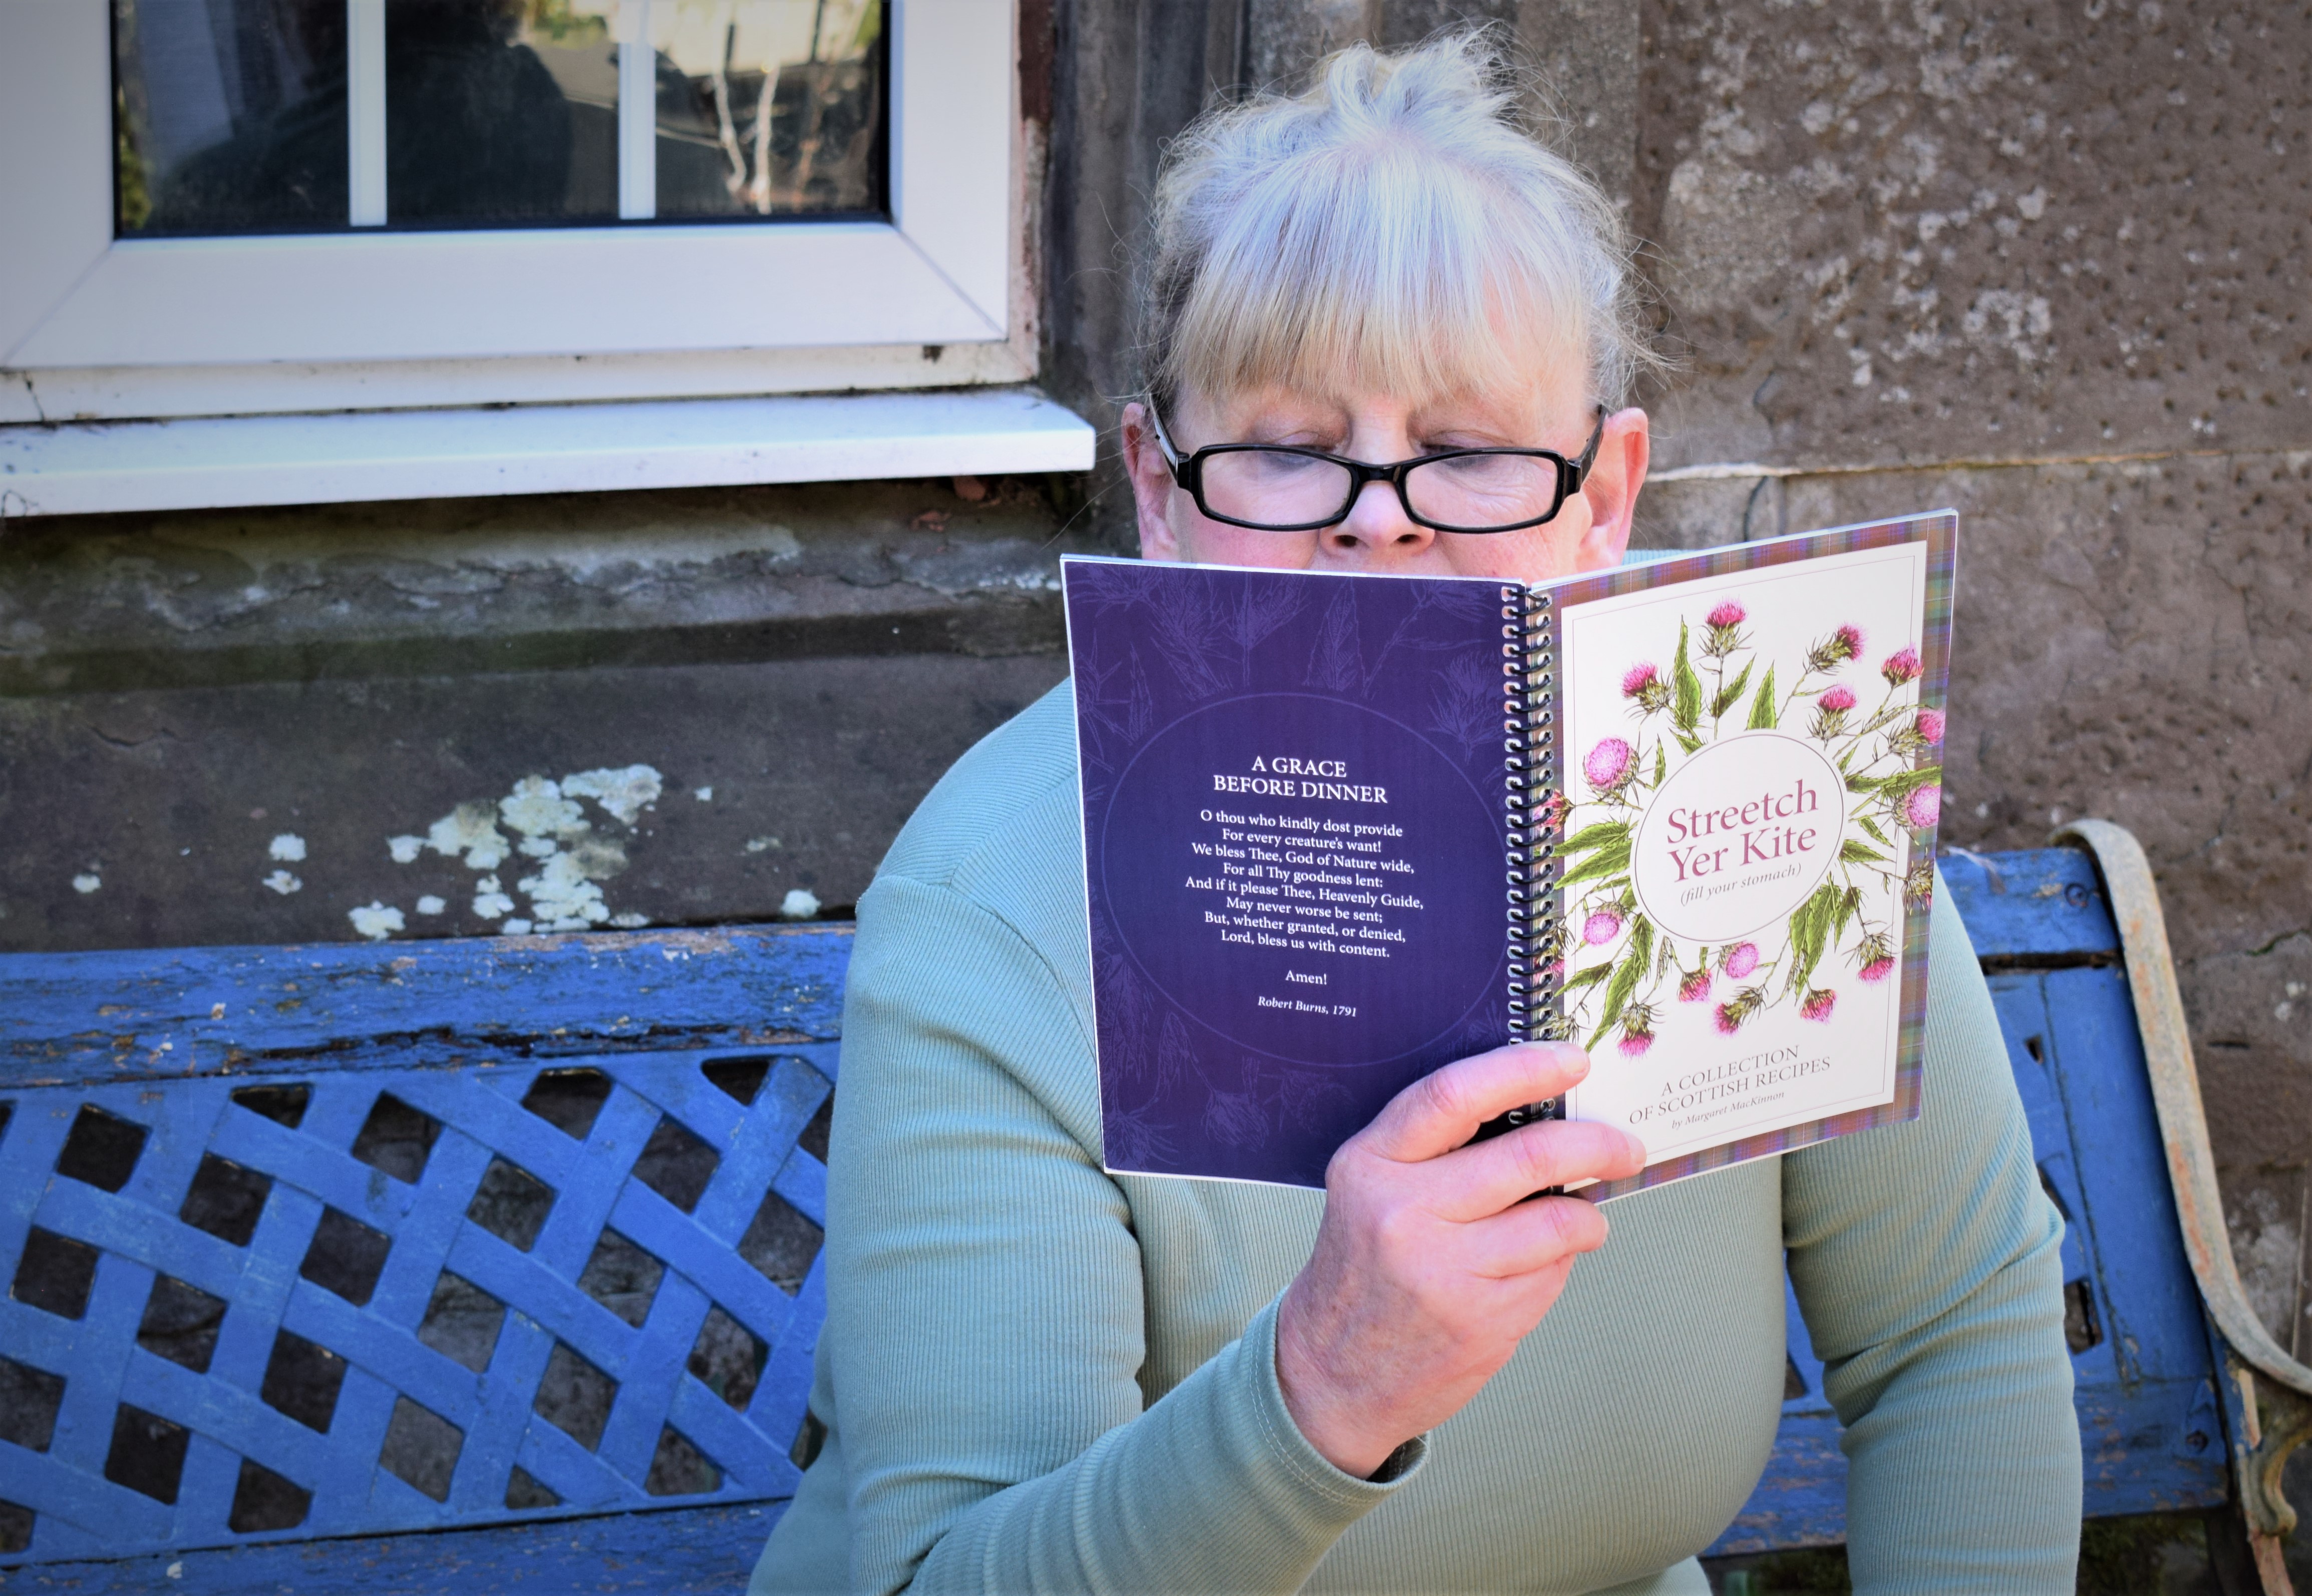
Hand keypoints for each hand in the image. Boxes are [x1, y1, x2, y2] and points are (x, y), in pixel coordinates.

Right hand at [1274, 1042, 1647, 1477]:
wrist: (1331, 1370)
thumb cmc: (1364, 1268)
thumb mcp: (1371, 1189)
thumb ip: (1436, 1148)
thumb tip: (1541, 1110)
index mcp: (1371, 1164)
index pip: (1454, 1095)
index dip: (1523, 1069)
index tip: (1572, 1061)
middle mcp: (1402, 1213)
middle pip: (1527, 1157)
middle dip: (1595, 1145)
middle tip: (1623, 1146)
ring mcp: (1442, 1272)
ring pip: (1556, 1221)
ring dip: (1587, 1216)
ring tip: (1585, 1219)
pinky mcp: (1479, 1322)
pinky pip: (1551, 1274)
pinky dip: (1561, 1263)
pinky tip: (1540, 1266)